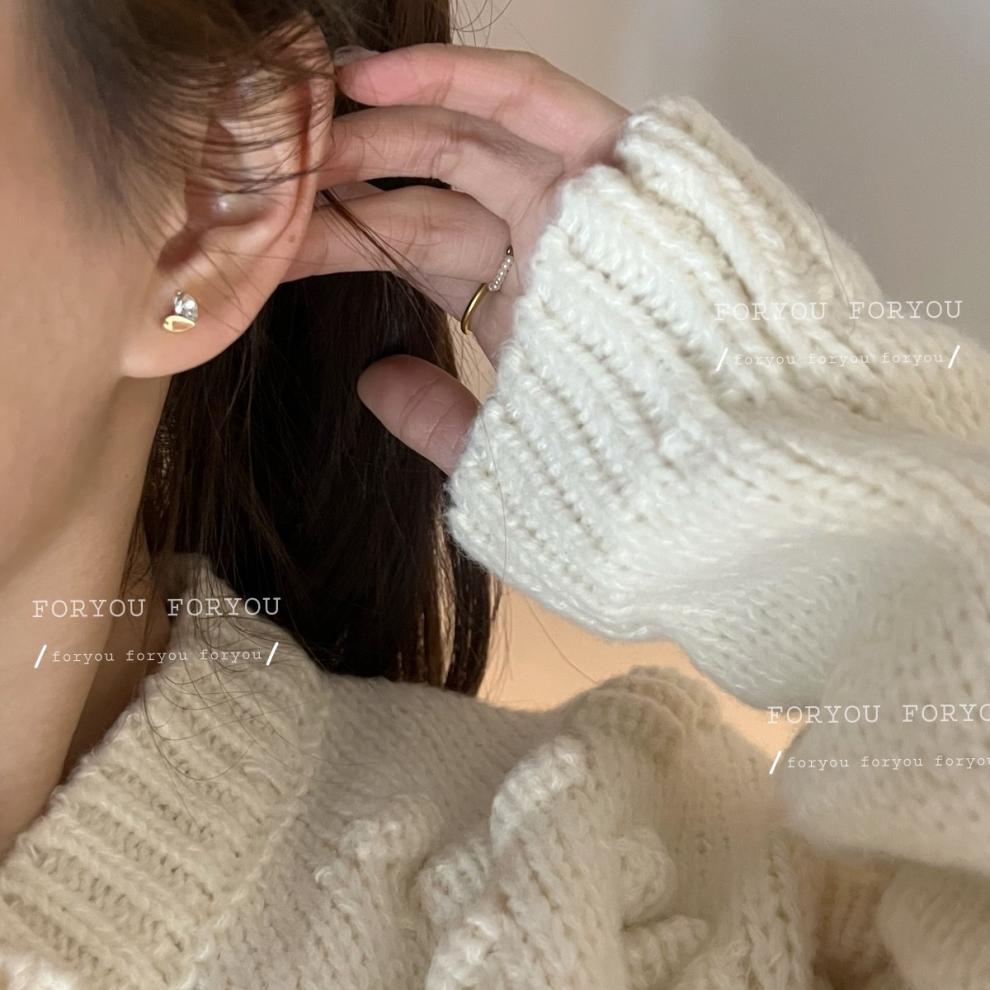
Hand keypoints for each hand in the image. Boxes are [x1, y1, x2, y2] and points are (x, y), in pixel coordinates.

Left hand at [285, 43, 628, 473]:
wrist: (721, 483)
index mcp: (524, 303)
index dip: (345, 238)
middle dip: (352, 178)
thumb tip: (371, 380)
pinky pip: (534, 103)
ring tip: (306, 120)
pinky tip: (370, 82)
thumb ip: (439, 420)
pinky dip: (459, 78)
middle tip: (273, 175)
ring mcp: (584, 200)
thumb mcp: (505, 455)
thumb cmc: (623, 481)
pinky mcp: (620, 162)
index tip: (271, 239)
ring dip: (386, 124)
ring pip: (471, 137)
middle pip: (434, 190)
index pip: (421, 248)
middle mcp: (549, 243)